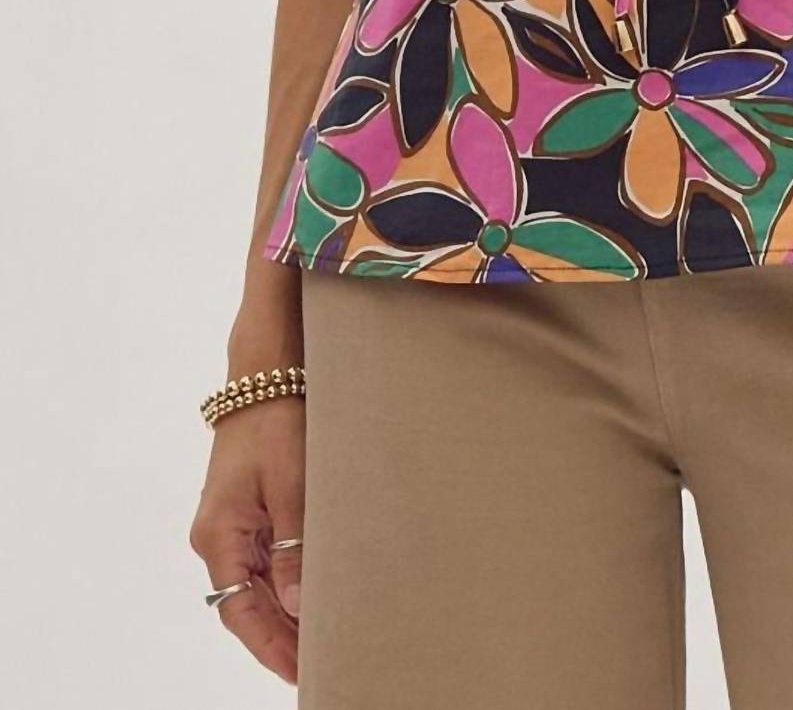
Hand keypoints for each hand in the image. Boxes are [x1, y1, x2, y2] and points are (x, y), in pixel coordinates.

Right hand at [189, 395, 305, 683]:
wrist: (264, 376)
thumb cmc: (276, 421)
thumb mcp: (289, 483)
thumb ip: (292, 546)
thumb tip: (295, 604)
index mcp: (219, 535)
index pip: (239, 610)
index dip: (268, 646)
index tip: (298, 672)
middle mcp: (217, 537)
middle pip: (245, 605)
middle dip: (279, 638)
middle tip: (317, 665)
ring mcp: (230, 526)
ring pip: (254, 587)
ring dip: (283, 614)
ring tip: (319, 643)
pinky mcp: (246, 513)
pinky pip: (261, 562)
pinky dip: (283, 585)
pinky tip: (309, 600)